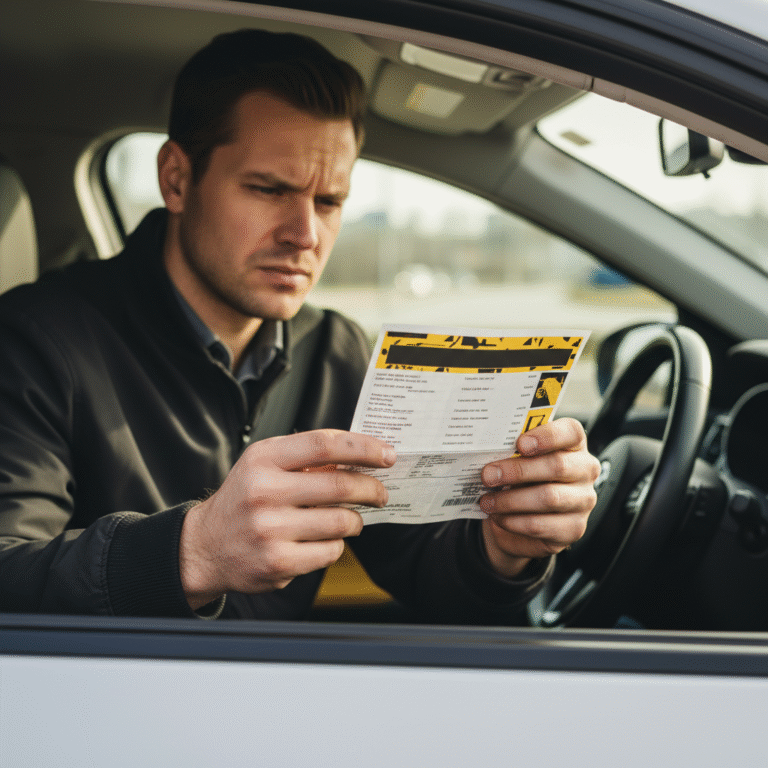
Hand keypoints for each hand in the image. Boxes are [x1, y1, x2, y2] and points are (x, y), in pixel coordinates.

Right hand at [179, 429, 394, 609]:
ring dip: (355, 520)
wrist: (204, 547)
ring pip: (341, 522)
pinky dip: (336, 545)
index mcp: (263, 459)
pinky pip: (330, 551)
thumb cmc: (243, 500)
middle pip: (341, 485)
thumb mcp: (263, 465)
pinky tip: (325, 540)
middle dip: (371, 489)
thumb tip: (362, 454)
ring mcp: (270, 529)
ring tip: (351, 519)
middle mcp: (264, 491)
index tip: (386, 454)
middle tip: (380, 493)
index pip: (325, 444)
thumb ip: (305, 457)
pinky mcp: (278, 562)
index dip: (363, 447)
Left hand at [479, 418, 599, 578]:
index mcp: (573, 443)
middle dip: (518, 470)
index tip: (520, 444)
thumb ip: (511, 451)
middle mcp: (585, 470)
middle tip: (488, 475)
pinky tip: (498, 516)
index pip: (571, 432)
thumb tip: (486, 450)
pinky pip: (541, 525)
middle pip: (557, 466)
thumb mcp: (517, 458)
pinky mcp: (573, 529)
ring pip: (549, 498)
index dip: (547, 436)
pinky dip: (514, 521)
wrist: (523, 516)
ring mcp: (583, 501)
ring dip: (511, 500)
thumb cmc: (521, 477)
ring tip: (486, 501)